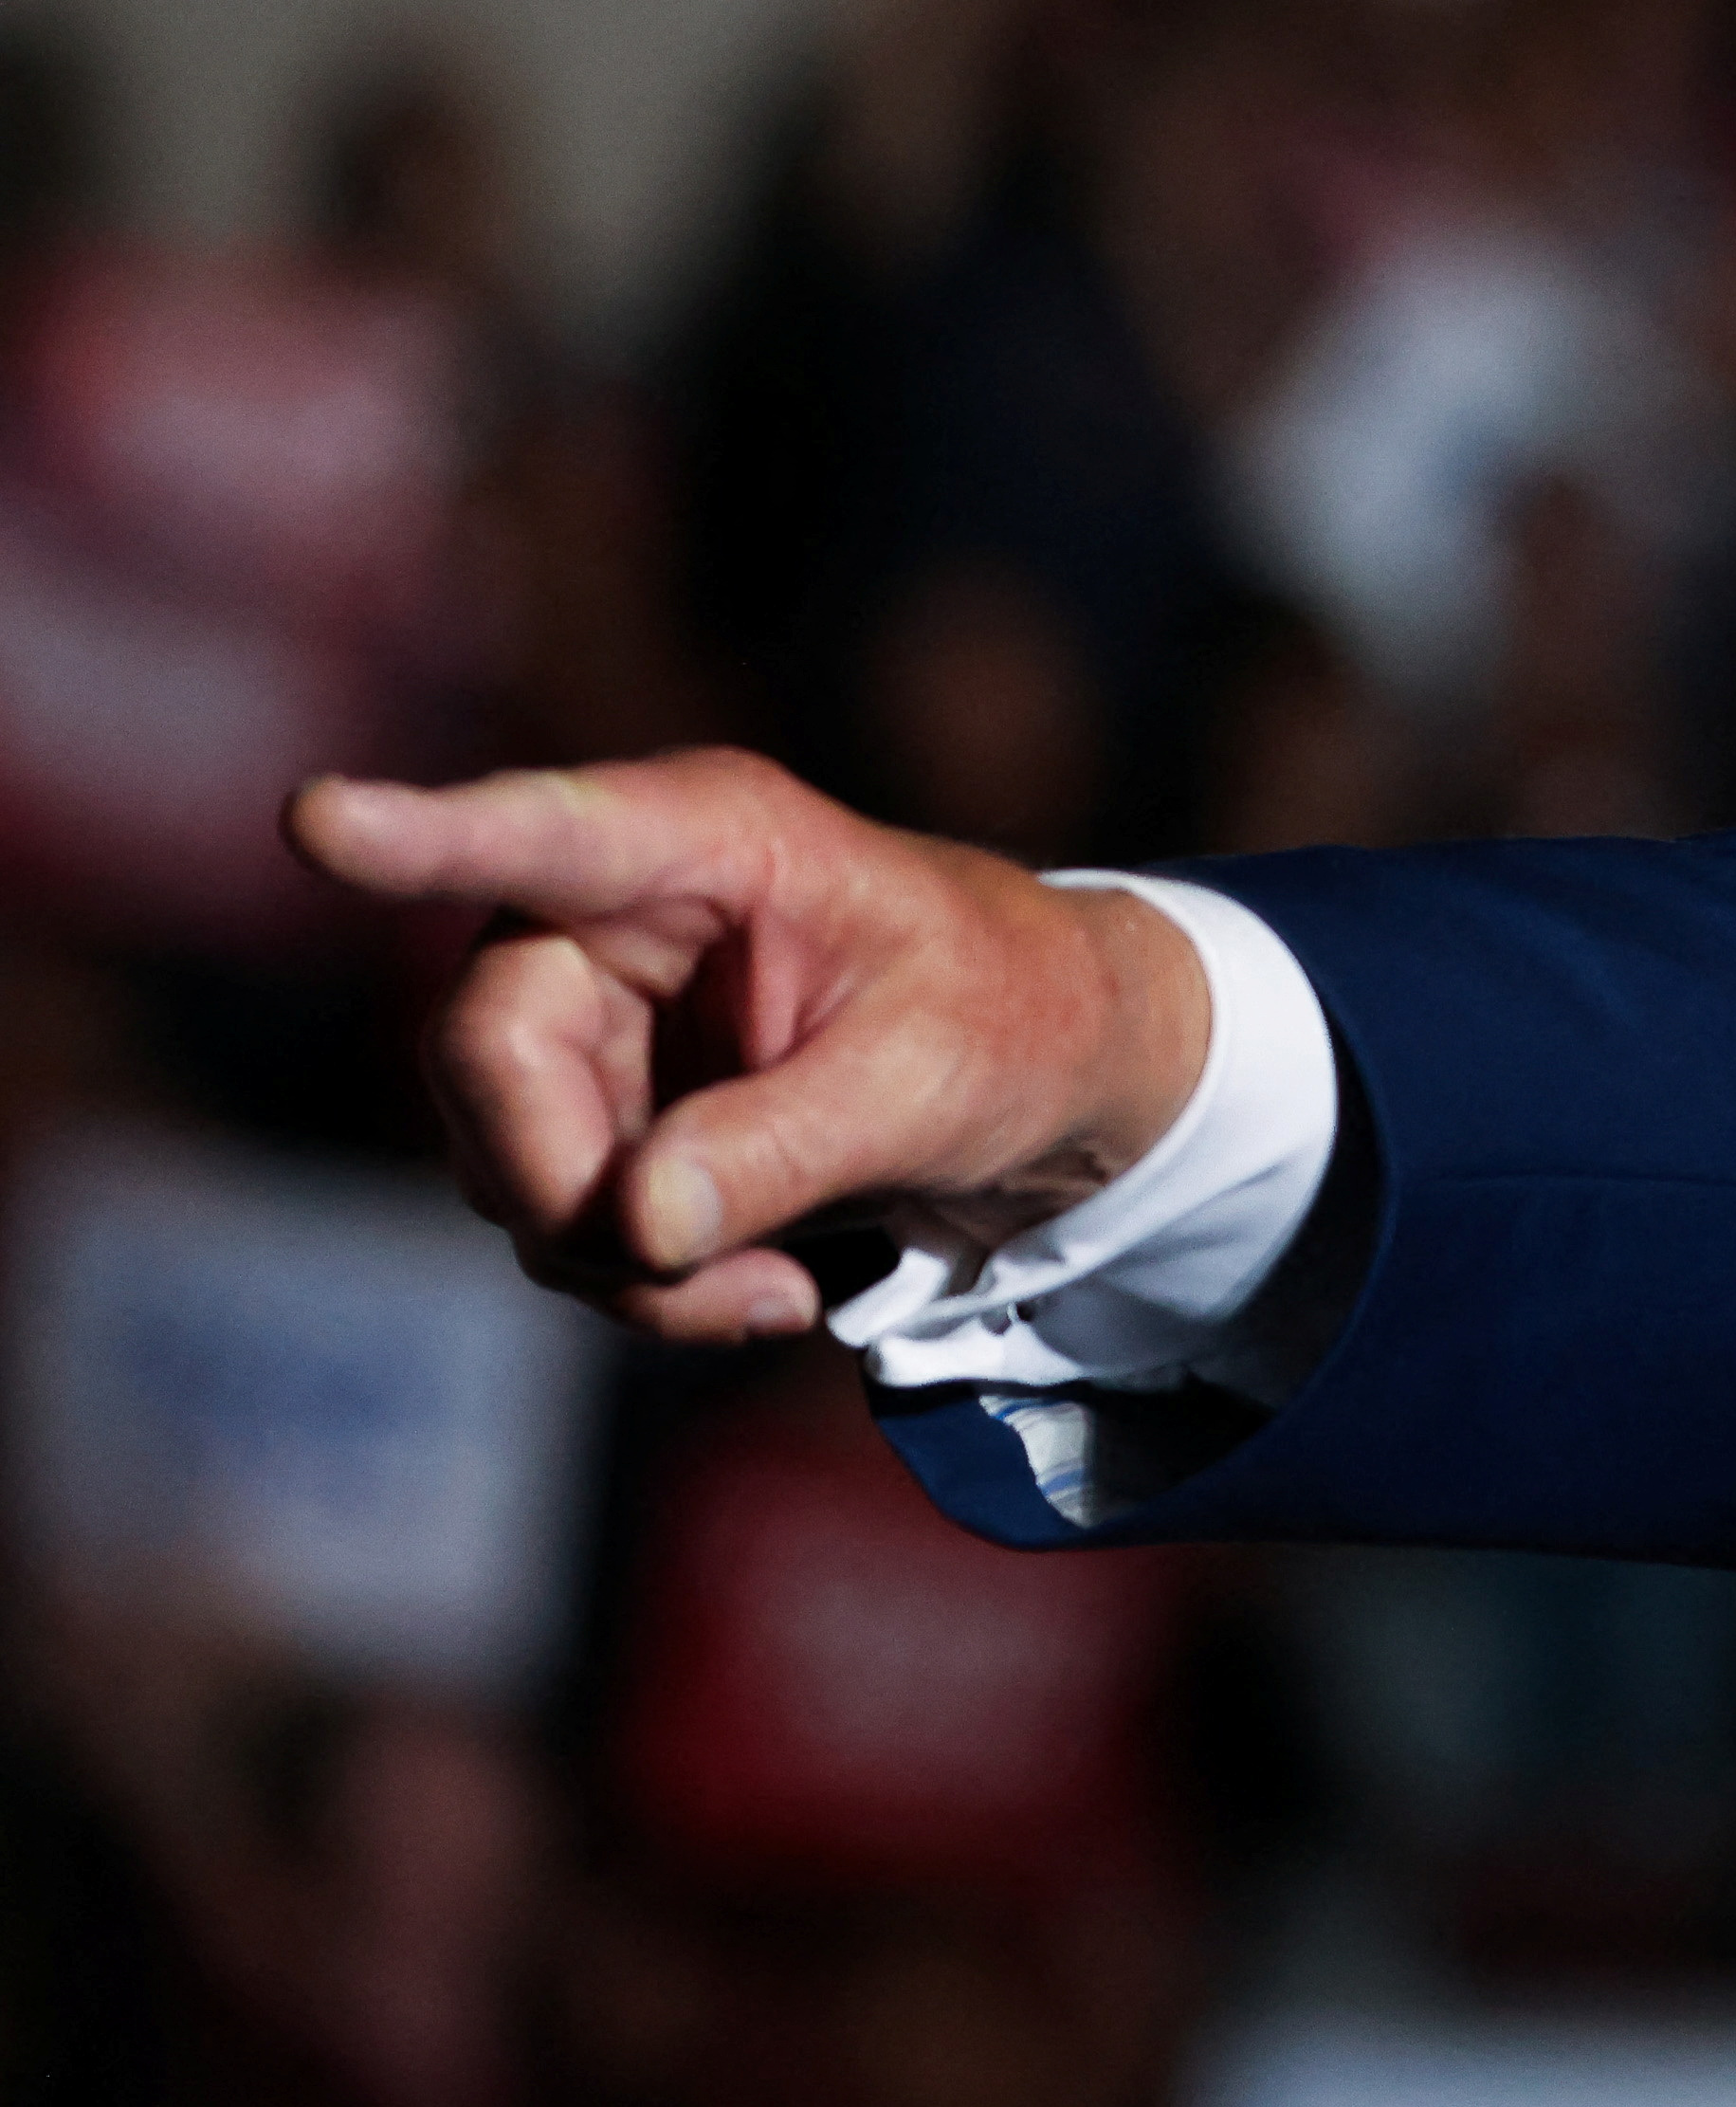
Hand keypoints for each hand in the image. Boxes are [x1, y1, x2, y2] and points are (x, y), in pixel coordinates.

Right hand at [285, 750, 1211, 1341]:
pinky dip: (640, 1282)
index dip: (425, 834)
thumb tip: (634, 1223)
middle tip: (703, 1272)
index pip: (548, 832)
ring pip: (504, 1164)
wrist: (1045, 1073)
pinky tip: (760, 1288)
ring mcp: (583, 1013)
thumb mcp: (932, 1080)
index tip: (320, 817)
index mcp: (708, 838)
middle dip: (572, 1190)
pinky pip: (550, 1220)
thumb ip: (788, 1142)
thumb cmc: (1007, 1021)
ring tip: (773, 1287)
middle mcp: (607, 912)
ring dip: (621, 1264)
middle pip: (486, 1054)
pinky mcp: (586, 1109)